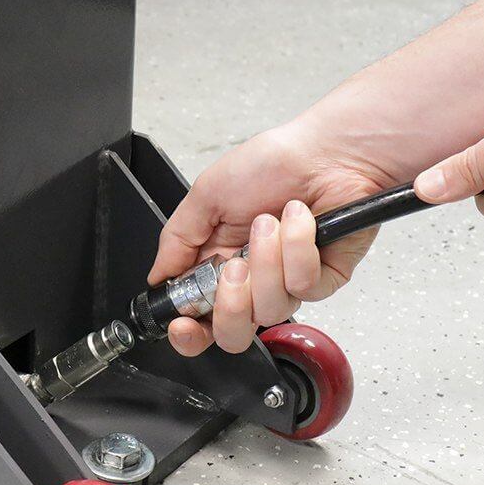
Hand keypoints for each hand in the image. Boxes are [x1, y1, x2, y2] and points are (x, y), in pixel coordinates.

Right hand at [150, 121, 394, 355]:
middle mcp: (253, 281)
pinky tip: (299, 219)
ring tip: (269, 222)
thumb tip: (157, 275)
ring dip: (266, 261)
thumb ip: (177, 238)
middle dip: (230, 305)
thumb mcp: (208, 193)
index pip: (200, 319)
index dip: (189, 332)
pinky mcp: (324, 280)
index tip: (183, 323)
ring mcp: (288, 284)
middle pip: (233, 334)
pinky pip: (304, 286)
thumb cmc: (273, 163)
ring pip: (269, 309)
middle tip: (234, 267)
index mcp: (219, 265)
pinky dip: (297, 248)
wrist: (326, 151)